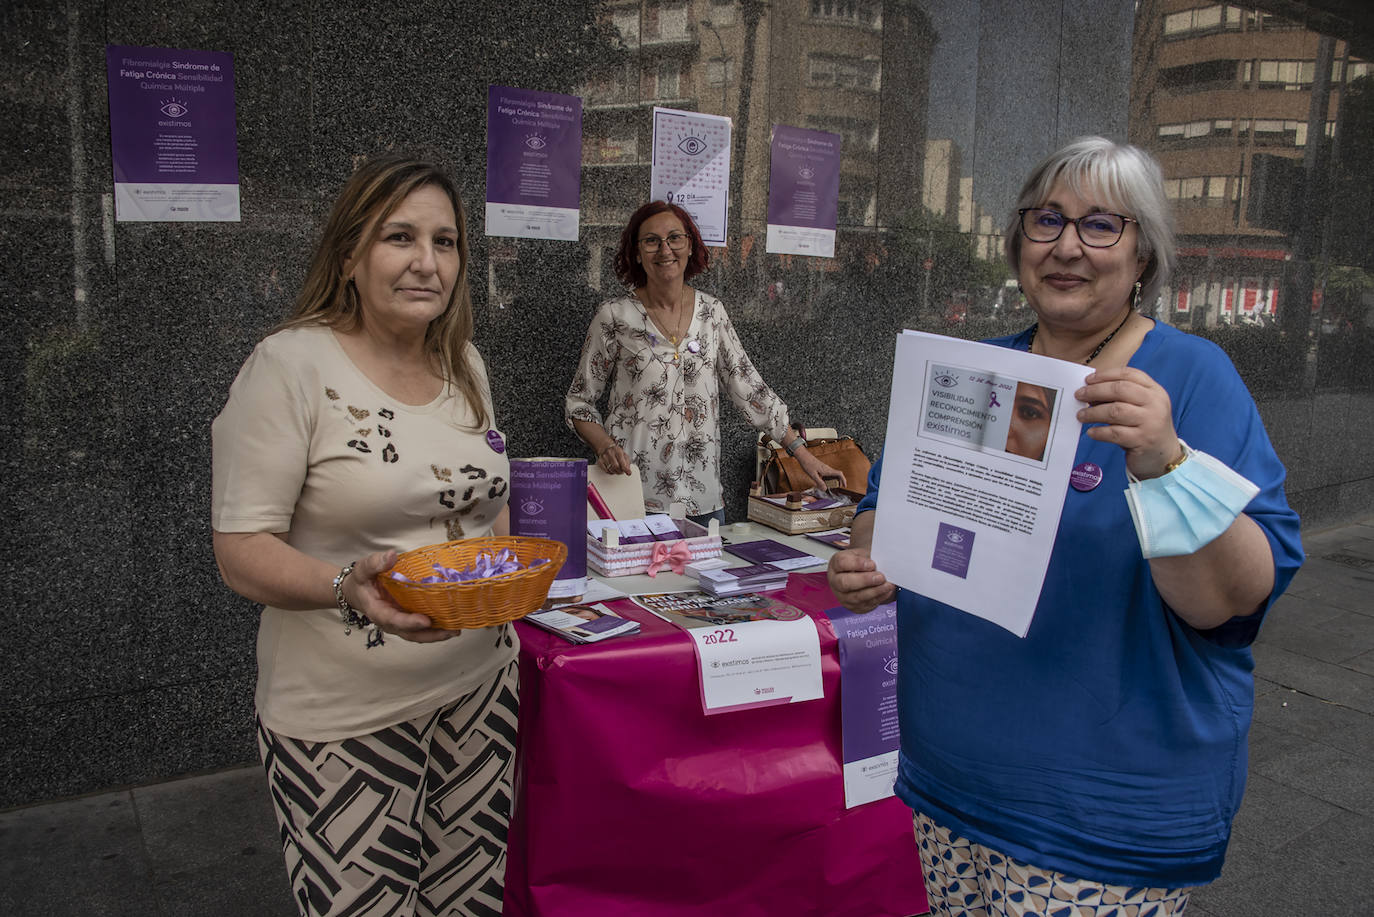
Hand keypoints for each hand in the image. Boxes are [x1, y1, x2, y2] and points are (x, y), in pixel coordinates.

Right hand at [343, 549, 458, 642]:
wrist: (357, 590)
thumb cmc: (361, 580)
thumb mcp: (363, 569)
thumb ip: (375, 563)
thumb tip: (391, 556)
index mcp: (377, 611)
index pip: (393, 620)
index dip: (409, 622)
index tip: (425, 621)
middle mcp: (389, 621)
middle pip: (410, 633)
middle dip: (430, 635)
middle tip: (451, 631)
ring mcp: (400, 621)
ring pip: (418, 634)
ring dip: (437, 634)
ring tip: (456, 630)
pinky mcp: (407, 618)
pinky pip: (422, 627)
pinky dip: (436, 628)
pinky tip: (452, 623)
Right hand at [597, 442, 632, 474]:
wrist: (606, 448)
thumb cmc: (616, 452)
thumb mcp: (624, 455)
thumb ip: (627, 463)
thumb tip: (628, 471)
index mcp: (617, 450)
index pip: (622, 461)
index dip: (625, 469)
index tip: (628, 473)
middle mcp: (610, 453)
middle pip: (616, 466)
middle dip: (620, 471)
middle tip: (622, 471)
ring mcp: (604, 457)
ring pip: (611, 469)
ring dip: (616, 472)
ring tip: (618, 470)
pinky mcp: (600, 461)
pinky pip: (606, 470)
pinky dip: (610, 472)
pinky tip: (612, 469)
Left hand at [796, 449, 846, 491]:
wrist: (804, 456)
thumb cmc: (808, 464)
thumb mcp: (813, 475)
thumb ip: (819, 482)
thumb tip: (825, 489)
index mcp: (827, 470)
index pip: (839, 474)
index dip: (843, 480)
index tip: (844, 486)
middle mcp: (828, 469)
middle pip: (837, 475)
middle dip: (838, 482)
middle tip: (835, 488)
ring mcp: (825, 468)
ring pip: (832, 475)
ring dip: (832, 481)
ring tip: (829, 487)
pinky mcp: (822, 468)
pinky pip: (827, 474)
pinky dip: (827, 479)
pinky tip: (822, 482)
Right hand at [826, 548, 894, 613]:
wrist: (862, 573)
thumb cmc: (861, 563)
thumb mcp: (863, 554)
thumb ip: (869, 558)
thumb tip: (881, 565)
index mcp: (836, 564)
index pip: (841, 563)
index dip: (857, 564)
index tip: (872, 564)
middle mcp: (835, 581)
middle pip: (845, 583)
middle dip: (865, 580)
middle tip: (880, 577)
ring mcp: (843, 596)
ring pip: (856, 597)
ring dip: (874, 591)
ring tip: (887, 585)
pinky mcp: (853, 607)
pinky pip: (865, 605)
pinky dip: (878, 598)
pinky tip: (886, 592)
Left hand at [1076, 367, 1183, 479]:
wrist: (1164, 455)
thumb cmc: (1145, 427)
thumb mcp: (1140, 407)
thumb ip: (1121, 396)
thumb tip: (1089, 390)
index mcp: (1155, 391)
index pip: (1130, 374)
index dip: (1106, 375)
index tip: (1088, 379)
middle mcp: (1155, 404)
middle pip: (1121, 390)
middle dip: (1096, 391)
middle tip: (1079, 395)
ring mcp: (1151, 422)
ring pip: (1116, 411)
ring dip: (1094, 412)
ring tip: (1081, 415)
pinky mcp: (1143, 440)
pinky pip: (1115, 433)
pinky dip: (1100, 432)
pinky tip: (1091, 432)